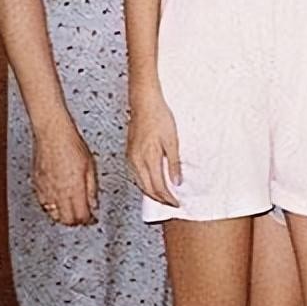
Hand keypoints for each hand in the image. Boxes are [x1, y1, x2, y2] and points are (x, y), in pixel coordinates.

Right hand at [32, 119, 97, 225]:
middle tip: (83, 218)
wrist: (52, 135)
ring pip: (52, 214)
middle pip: (65, 220)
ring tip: (72, 211)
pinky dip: (51, 207)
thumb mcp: (91, 167)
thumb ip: (92, 189)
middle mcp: (58, 193)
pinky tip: (58, 202)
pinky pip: (43, 203)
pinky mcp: (36, 185)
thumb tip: (94, 204)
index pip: (80, 216)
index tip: (93, 219)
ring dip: (63, 216)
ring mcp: (45, 190)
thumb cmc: (72, 145)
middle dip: (76, 222)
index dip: (88, 221)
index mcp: (73, 189)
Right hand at [126, 91, 180, 207]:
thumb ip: (174, 163)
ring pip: (140, 183)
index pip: (158, 187)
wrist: (145, 103)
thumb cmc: (159, 117)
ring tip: (164, 196)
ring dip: (152, 192)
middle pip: (147, 188)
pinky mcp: (130, 152)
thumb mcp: (173, 141)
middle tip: (172, 203)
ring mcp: (131, 157)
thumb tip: (176, 181)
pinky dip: (145, 182)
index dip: (167, 198)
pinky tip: (152, 180)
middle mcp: (136, 161)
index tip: (176, 202)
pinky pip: (136, 174)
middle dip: (160, 199)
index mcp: (148, 159)